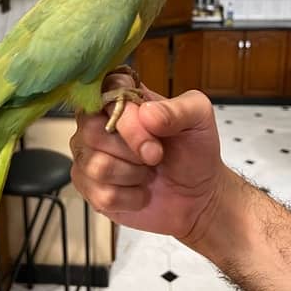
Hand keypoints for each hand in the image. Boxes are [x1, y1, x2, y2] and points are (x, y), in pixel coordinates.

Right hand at [70, 75, 225, 243]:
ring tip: (147, 172)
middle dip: (133, 149)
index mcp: (122, 98)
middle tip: (156, 155)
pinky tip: (141, 191)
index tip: (152, 130)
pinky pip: (102, 195)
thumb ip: (178, 109)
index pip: (103, 92)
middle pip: (92, 130)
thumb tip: (147, 115)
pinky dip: (132, 198)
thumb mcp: (200, 119)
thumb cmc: (194, 151)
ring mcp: (90, 155)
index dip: (126, 117)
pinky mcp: (91, 188)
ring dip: (133, 174)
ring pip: (97, 165)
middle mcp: (99, 123)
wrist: (198, 196)